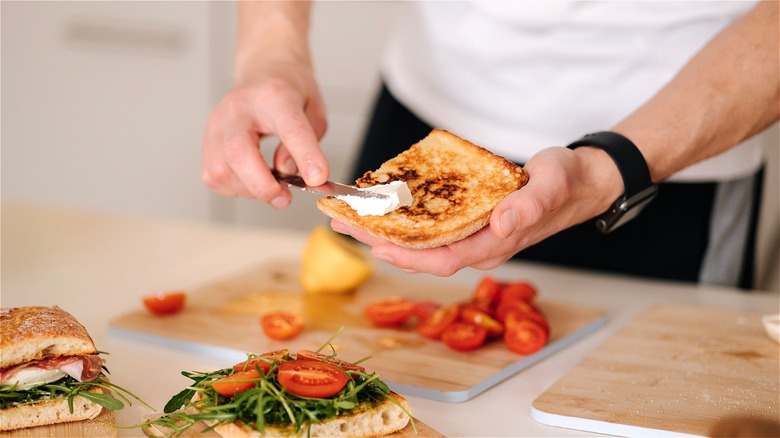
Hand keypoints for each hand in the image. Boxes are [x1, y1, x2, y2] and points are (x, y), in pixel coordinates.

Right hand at [201, 64, 327, 207]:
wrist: (263, 70)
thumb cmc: (290, 92)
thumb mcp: (314, 110)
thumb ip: (308, 143)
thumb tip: (289, 173)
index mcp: (274, 95)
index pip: (290, 129)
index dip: (305, 157)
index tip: (317, 179)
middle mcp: (238, 107)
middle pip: (239, 153)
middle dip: (263, 185)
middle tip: (285, 198)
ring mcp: (217, 123)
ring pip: (221, 171)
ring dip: (249, 189)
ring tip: (270, 185)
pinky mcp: (206, 140)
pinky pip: (213, 177)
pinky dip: (234, 187)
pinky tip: (252, 179)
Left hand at [331, 146, 621, 275]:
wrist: (579, 181)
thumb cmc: (565, 182)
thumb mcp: (551, 186)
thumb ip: (529, 206)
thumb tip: (502, 225)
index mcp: (495, 243)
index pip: (442, 258)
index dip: (406, 254)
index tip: (373, 244)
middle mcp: (479, 245)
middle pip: (421, 254)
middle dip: (380, 241)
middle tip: (342, 223)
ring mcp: (473, 235)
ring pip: (421, 243)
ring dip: (385, 232)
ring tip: (351, 217)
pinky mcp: (469, 222)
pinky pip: (430, 228)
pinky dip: (404, 221)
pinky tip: (385, 209)